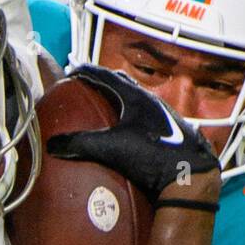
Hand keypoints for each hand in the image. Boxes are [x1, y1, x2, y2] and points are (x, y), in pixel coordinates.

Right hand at [46, 67, 219, 203]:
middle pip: (124, 84)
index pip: (107, 77)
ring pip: (138, 99)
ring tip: (107, 104)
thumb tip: (53, 145)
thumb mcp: (112, 149)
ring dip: (121, 98)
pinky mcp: (172, 130)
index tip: (73, 71)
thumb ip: (81, 145)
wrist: (191, 174)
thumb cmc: (152, 157)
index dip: (88, 72)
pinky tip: (130, 129)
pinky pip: (147, 114)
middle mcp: (152, 101)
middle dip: (104, 81)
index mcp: (136, 98)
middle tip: (88, 84)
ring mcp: (164, 114)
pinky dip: (132, 115)